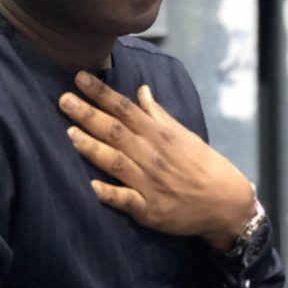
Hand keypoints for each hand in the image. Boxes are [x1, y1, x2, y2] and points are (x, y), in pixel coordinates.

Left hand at [59, 71, 254, 250]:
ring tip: (70, 134)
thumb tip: (141, 90)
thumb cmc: (202, 164)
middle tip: (63, 99)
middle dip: (88, 115)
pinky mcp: (148, 209)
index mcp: (159, 134)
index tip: (80, 78)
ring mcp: (148, 182)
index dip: (101, 93)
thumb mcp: (183, 134)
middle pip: (115, 131)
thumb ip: (158, 114)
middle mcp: (151, 155)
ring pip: (116, 162)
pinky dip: (110, 193)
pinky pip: (126, 200)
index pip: (125, 108)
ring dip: (93, 148)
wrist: (224, 201)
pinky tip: (91, 186)